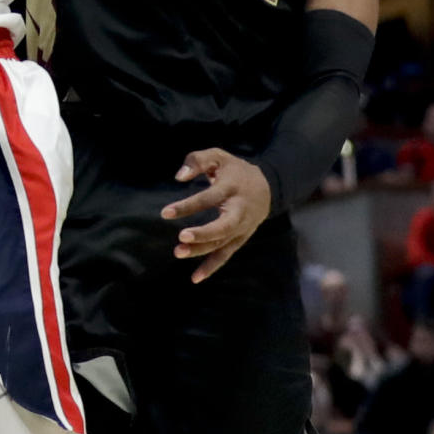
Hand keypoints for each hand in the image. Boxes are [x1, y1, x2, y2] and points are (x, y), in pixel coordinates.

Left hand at [161, 147, 270, 282]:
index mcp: (231, 188)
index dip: (188, 206)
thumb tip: (179, 177)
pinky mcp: (240, 239)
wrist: (267, 187)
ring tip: (178, 252)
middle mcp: (238, 211)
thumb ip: (197, 160)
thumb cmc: (234, 170)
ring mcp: (241, 228)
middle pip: (222, 226)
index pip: (208, 198)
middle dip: (202, 234)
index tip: (165, 213)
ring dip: (201, 251)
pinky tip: (195, 278)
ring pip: (223, 243)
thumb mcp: (218, 155)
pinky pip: (225, 255)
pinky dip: (211, 267)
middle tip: (180, 237)